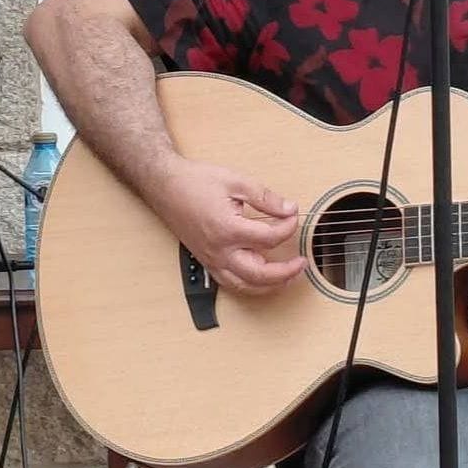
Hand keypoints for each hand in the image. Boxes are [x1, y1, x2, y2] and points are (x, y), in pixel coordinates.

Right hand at [149, 156, 307, 293]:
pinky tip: (262, 279)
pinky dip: (250, 285)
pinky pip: (230, 282)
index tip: (293, 216)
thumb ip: (266, 198)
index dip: (288, 228)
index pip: (269, 238)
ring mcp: (211, 259)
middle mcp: (219, 250)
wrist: (165, 186)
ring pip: (244, 285)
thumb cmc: (196, 182)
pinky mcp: (206, 260)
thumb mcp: (237, 181)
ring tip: (288, 278)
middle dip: (285, 272)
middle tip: (302, 263)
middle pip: (260, 274)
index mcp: (228, 229)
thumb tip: (289, 208)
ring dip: (270, 286)